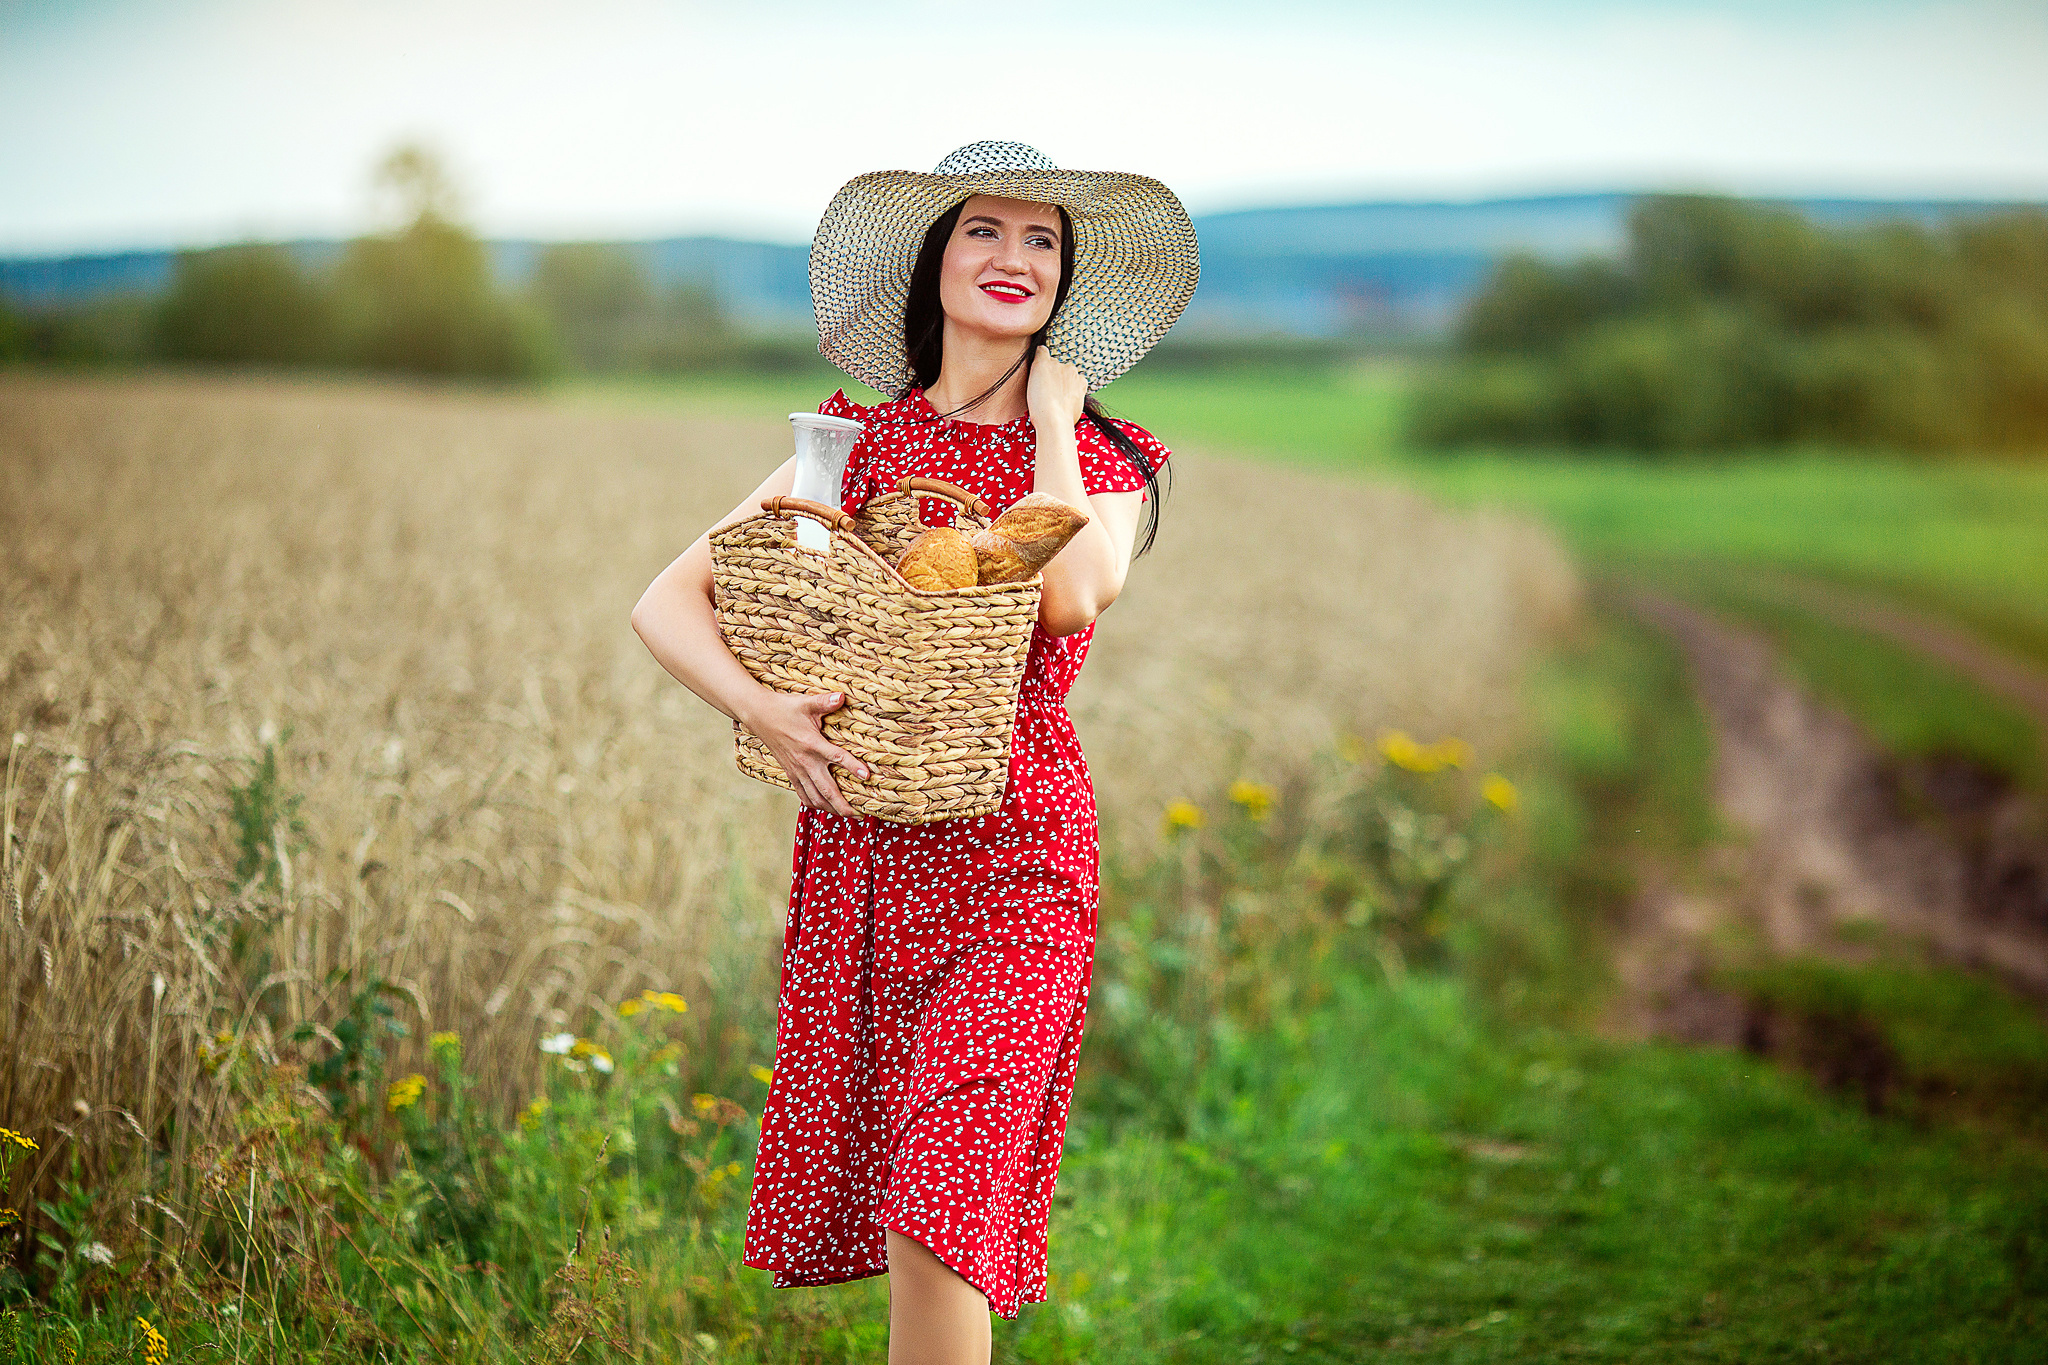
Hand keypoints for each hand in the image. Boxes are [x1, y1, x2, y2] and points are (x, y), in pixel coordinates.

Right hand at [739, 690, 869, 818]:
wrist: (758, 716)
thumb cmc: (784, 708)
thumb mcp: (806, 703)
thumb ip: (825, 701)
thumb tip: (842, 696)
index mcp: (812, 744)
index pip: (837, 757)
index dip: (853, 767)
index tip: (867, 776)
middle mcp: (805, 762)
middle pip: (826, 790)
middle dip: (843, 805)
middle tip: (860, 815)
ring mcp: (796, 770)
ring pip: (815, 797)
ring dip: (831, 809)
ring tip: (846, 816)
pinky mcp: (790, 773)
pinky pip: (803, 794)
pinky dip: (814, 804)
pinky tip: (824, 808)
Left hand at [1026, 346, 1085, 433]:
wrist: (1054, 419)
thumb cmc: (1063, 420)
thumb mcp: (1075, 410)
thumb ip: (1074, 400)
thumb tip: (1069, 403)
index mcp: (1080, 381)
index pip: (1071, 376)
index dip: (1062, 384)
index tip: (1056, 392)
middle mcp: (1071, 370)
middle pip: (1060, 368)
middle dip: (1053, 376)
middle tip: (1045, 391)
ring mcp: (1057, 366)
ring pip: (1049, 363)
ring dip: (1044, 372)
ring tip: (1038, 388)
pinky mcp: (1044, 363)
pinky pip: (1041, 351)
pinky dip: (1038, 355)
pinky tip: (1035, 362)